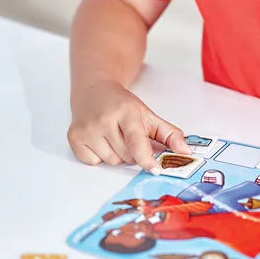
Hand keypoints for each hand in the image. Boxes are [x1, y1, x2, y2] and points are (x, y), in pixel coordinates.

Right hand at [68, 79, 190, 171]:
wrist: (94, 89)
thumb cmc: (121, 104)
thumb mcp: (147, 114)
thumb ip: (169, 133)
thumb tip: (185, 151)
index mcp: (125, 111)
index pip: (136, 142)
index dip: (146, 159)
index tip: (155, 169)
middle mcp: (103, 119)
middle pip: (126, 156)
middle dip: (132, 153)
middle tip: (128, 137)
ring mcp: (86, 128)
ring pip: (111, 161)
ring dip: (116, 155)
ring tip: (113, 136)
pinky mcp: (74, 137)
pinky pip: (93, 162)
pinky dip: (99, 156)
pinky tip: (100, 140)